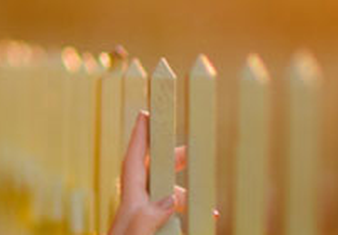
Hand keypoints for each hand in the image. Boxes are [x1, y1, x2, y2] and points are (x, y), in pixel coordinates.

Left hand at [107, 110, 186, 234]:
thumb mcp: (135, 234)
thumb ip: (148, 217)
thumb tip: (170, 198)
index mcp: (129, 202)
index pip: (133, 161)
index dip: (139, 137)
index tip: (145, 114)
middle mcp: (135, 208)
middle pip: (153, 173)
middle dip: (171, 160)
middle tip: (189, 152)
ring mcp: (141, 219)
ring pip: (164, 198)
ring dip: (183, 197)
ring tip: (207, 208)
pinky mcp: (149, 230)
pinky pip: (168, 219)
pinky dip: (183, 217)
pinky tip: (198, 222)